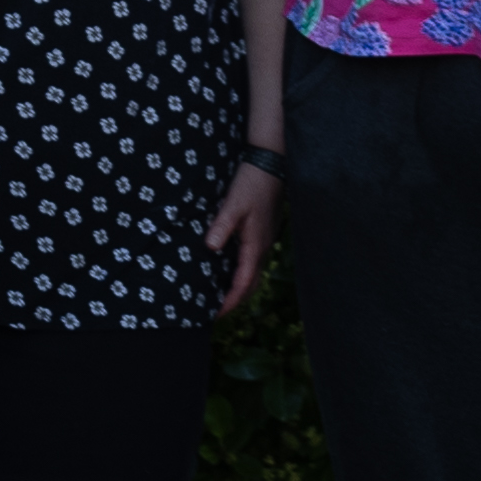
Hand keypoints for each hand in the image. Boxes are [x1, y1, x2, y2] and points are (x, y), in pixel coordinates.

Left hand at [205, 159, 280, 313]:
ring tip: (219, 297)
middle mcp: (262, 248)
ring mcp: (264, 241)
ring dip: (238, 288)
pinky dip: (240, 273)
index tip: (216, 314)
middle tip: (215, 312)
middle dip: (235, 300)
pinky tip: (226, 271)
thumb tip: (210, 247)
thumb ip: (222, 226)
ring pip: (252, 274)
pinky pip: (251, 262)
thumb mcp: (233, 204)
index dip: (230, 301)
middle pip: (250, 284)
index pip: (243, 282)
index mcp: (255, 245)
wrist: (270, 165)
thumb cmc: (251, 184)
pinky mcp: (261, 234)